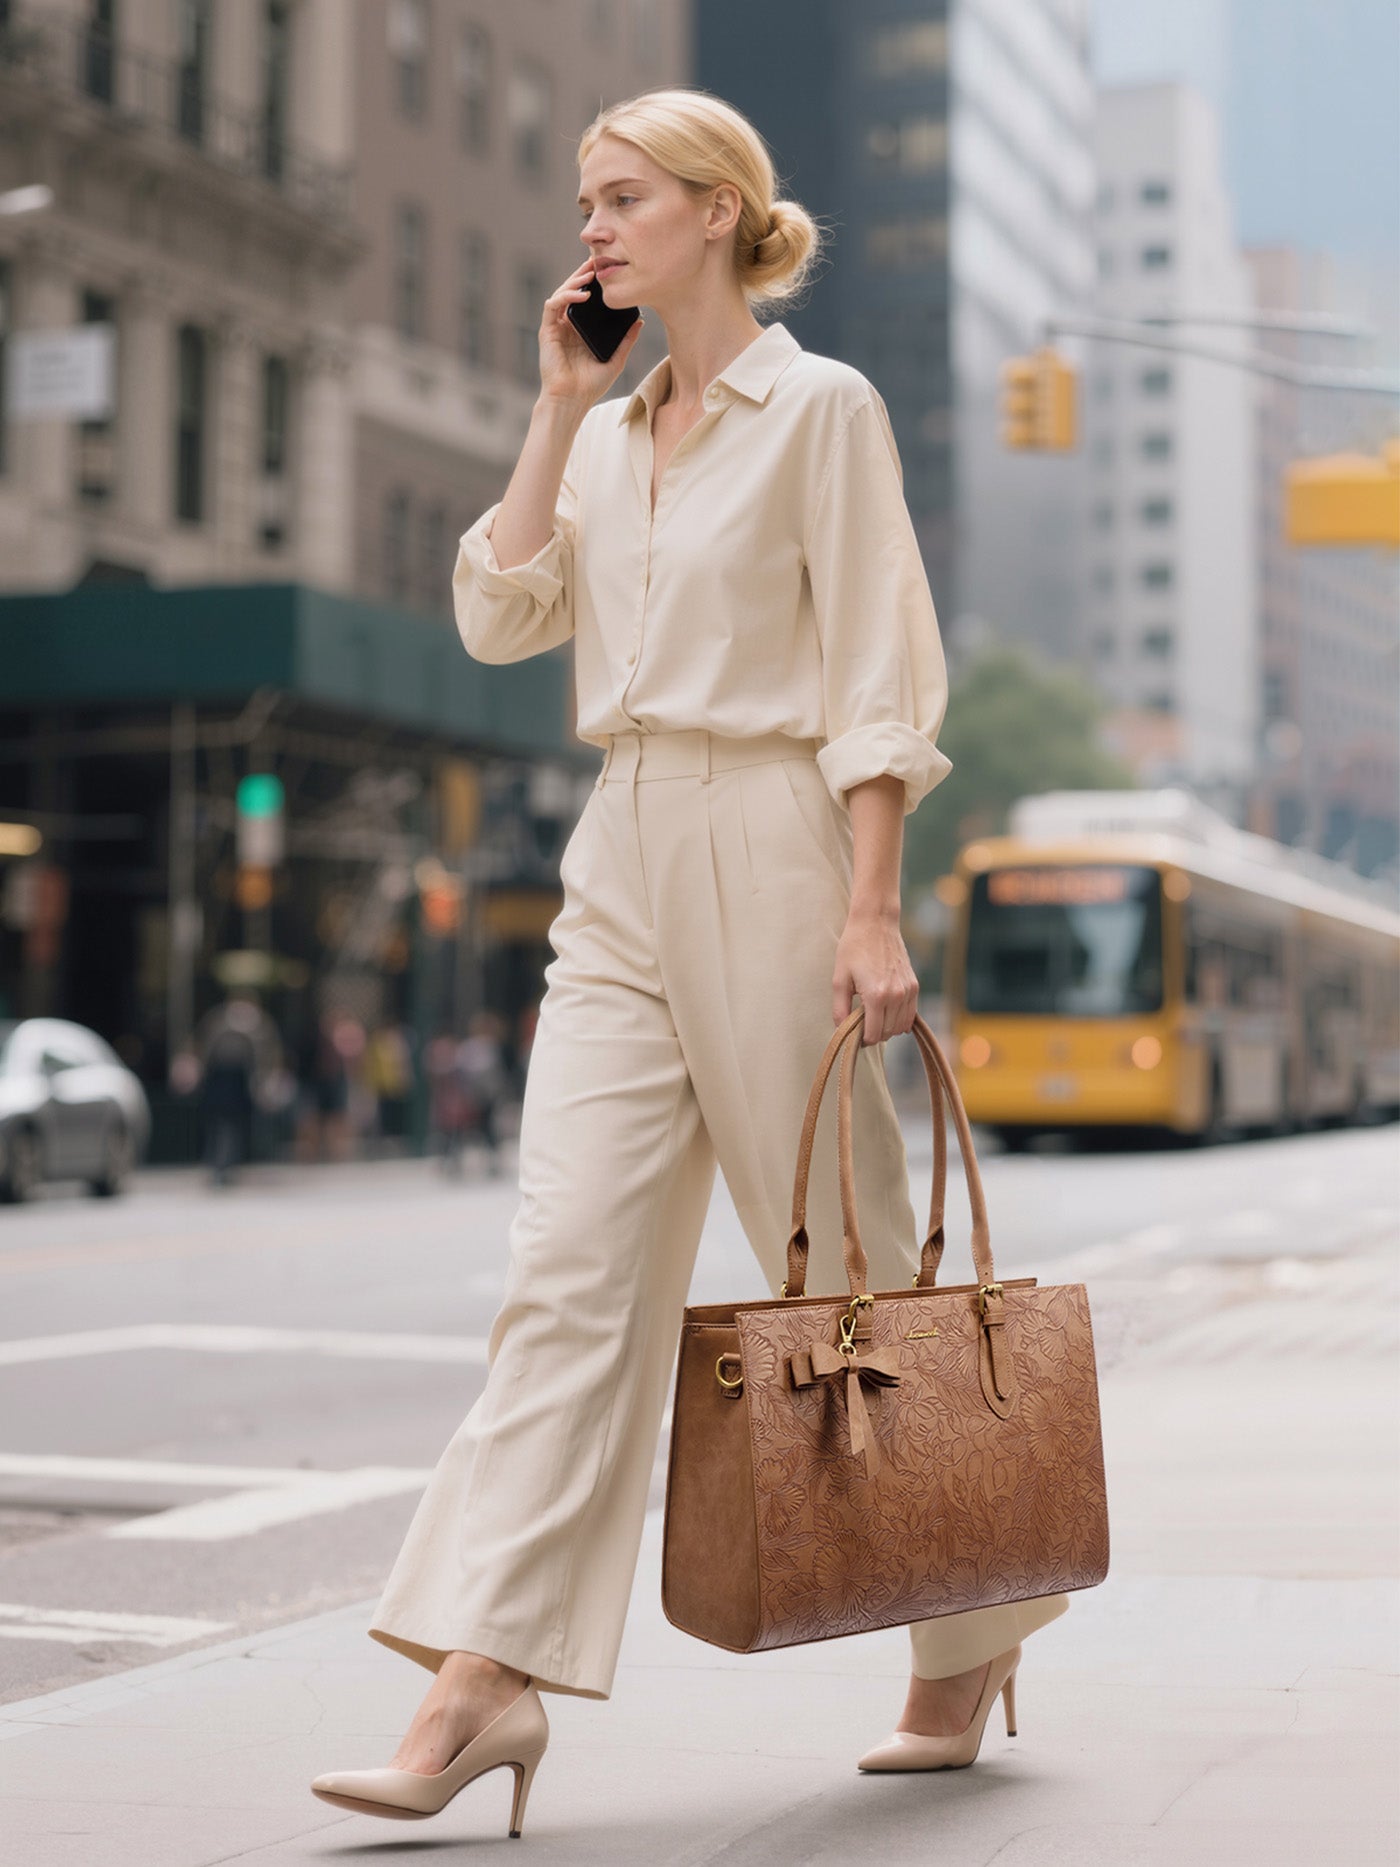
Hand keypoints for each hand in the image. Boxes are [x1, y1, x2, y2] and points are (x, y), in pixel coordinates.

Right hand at [539, 258, 644, 411]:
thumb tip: (641, 321)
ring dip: (575, 281)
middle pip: (573, 291)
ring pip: (562, 293)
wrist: (571, 401)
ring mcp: (556, 327)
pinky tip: (582, 295)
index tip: (608, 270)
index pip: (587, 299)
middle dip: (583, 274)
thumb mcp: (616, 360)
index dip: (594, 283)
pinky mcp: (547, 331)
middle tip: (597, 261)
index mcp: (581, 329)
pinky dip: (566, 296)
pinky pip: (553, 305)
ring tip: (590, 274)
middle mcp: (567, 325)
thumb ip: (626, 340)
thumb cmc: (590, 385)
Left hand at [833, 907, 918, 1046]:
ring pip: (900, 1026)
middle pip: (888, 1033)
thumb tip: (842, 1030)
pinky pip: (911, 1014)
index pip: (874, 1034)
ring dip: (887, 1028)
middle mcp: (896, 996)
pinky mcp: (914, 985)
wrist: (876, 923)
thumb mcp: (839, 979)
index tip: (855, 1035)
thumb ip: (840, 1009)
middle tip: (861, 1024)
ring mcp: (908, 991)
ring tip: (872, 1016)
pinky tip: (887, 1013)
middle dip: (874, 1034)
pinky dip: (900, 1019)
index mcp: (876, 996)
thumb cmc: (853, 948)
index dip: (863, 1040)